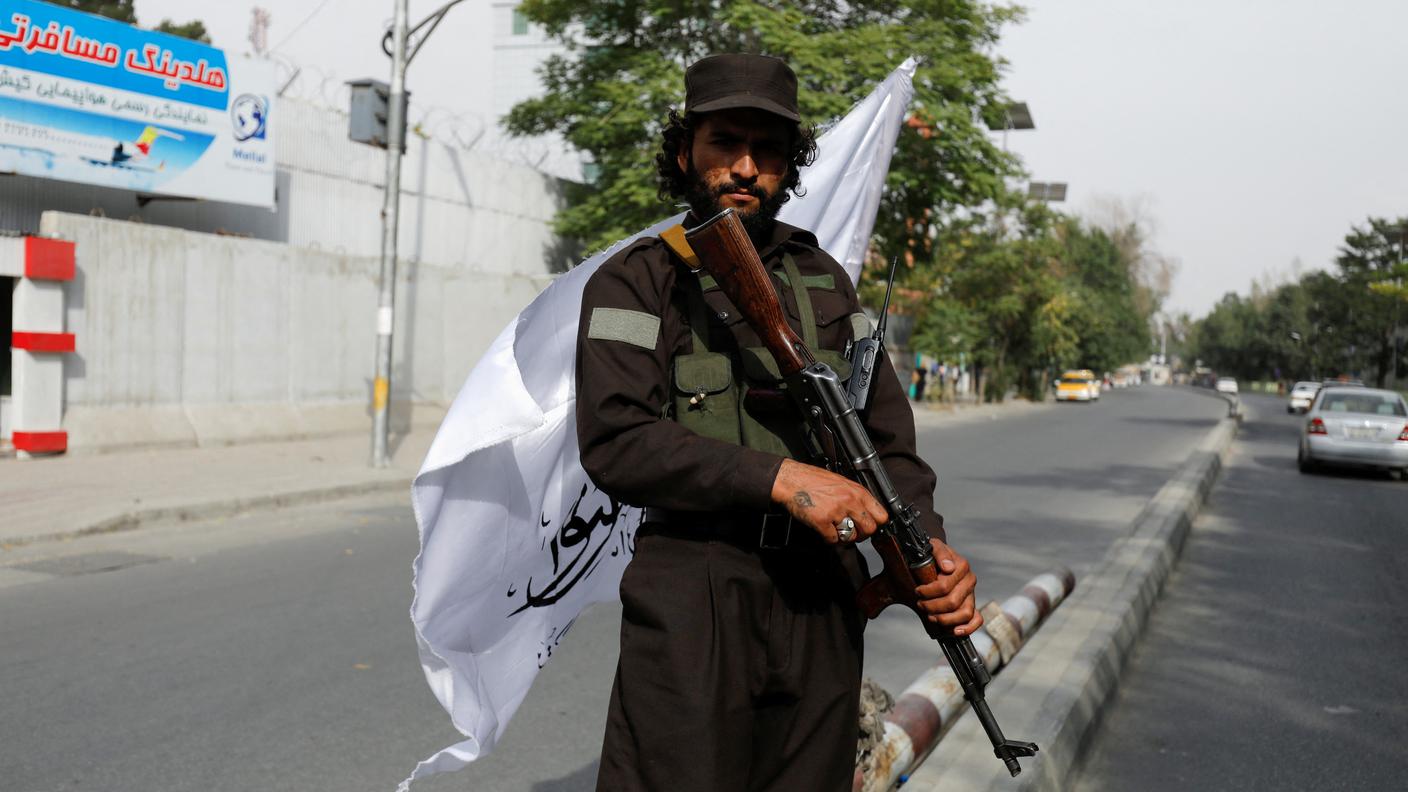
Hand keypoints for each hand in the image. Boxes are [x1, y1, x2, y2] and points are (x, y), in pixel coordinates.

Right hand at [770, 458, 887, 543]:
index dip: (876, 524)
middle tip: (853, 532)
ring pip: (851, 537)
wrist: (791, 480)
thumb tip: (866, 513)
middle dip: (861, 534)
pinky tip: (824, 530)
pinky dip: (828, 538)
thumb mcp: (841, 482)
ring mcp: (836, 511)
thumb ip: (856, 497)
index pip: (881, 515)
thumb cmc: (813, 480)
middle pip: (869, 529)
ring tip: (835, 530)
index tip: (869, 526)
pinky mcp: (822, 521)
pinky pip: (832, 539)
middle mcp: (849, 501)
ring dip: (843, 537)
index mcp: (857, 491)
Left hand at [913, 539, 981, 635]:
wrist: (938, 559)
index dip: (928, 592)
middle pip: (953, 602)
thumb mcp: (932, 547)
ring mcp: (972, 594)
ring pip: (965, 613)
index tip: (917, 591)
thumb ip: (939, 552)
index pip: (945, 586)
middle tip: (920, 605)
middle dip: (933, 606)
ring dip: (945, 619)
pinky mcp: (972, 605)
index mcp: (961, 566)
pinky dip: (967, 628)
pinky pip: (976, 620)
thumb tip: (947, 567)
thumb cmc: (933, 555)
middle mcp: (969, 580)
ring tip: (931, 617)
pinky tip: (954, 631)